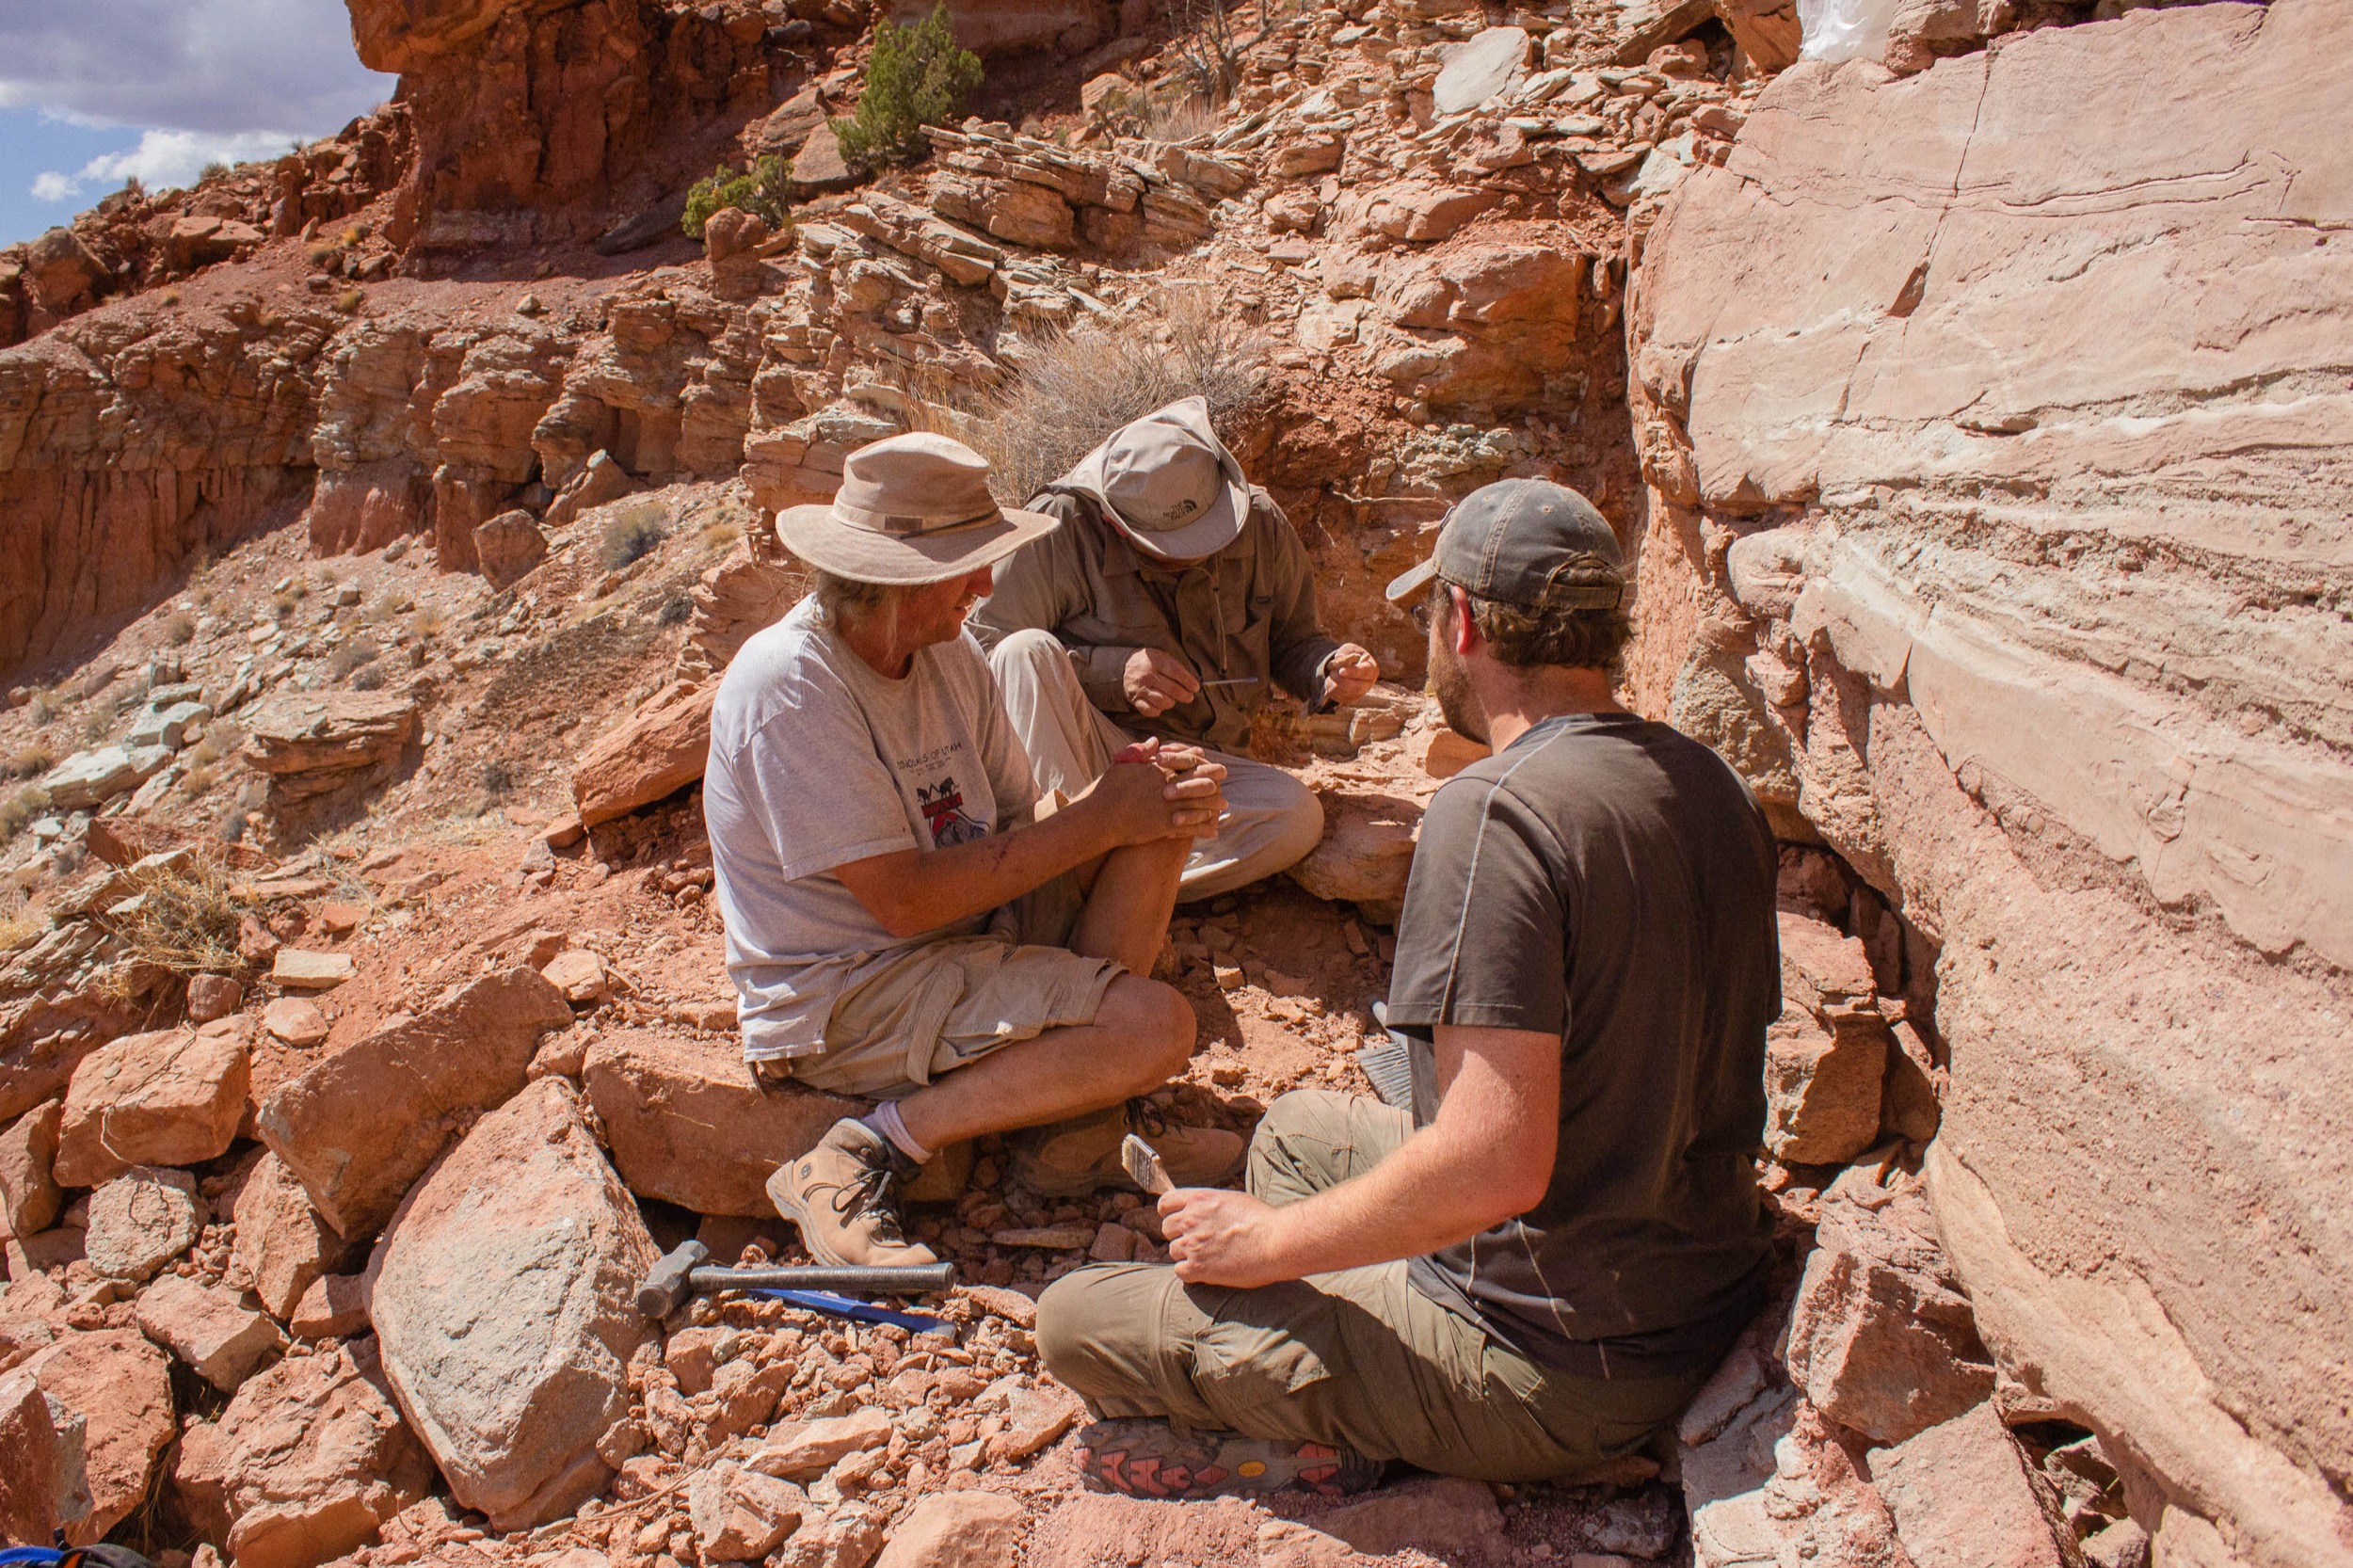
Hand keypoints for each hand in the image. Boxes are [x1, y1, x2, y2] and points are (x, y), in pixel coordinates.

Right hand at [1083, 738, 1226, 844]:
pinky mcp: (1166, 826)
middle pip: (1198, 779)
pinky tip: (1213, 829)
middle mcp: (1167, 786)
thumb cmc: (1108, 790)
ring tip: (1223, 805)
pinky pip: (1191, 826)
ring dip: (1213, 804)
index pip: (1185, 760)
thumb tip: (1155, 741)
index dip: (1198, 759)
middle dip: (1214, 778)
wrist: (1101, 816)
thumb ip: (1140, 752)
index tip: (1207, 758)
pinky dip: (1204, 827)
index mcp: (1158, 770)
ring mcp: (1168, 807)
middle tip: (1225, 777)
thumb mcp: (1123, 764)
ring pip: (1199, 804)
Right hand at [1123, 647, 1200, 718]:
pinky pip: (1149, 710)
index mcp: (1156, 662)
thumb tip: (1193, 683)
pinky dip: (1157, 710)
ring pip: (1162, 701)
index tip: (1196, 687)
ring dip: (1171, 702)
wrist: (1126, 665)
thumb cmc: (1150, 662)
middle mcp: (1147, 675)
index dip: (1189, 682)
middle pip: (1172, 689)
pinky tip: (1160, 705)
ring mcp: (1140, 688)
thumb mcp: (1162, 657)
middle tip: (1188, 697)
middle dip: (1184, 695)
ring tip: (1173, 700)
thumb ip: (1176, 668)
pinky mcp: (1135, 699)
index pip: (1176, 673)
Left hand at [1161, 1187, 1295, 1286]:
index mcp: (1199, 1199)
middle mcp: (1190, 1219)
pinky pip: (1180, 1272)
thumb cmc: (1262, 1220)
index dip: (1169, 1213)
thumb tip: (1202, 1210)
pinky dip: (1191, 1273)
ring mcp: (1192, 1243)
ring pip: (1173, 1251)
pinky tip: (1208, 1271)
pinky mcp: (1197, 1267)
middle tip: (1199, 1242)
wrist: (1275, 1241)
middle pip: (1167, 1229)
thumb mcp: (1232, 1199)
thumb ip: (1210, 1204)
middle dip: (1180, 1235)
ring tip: (1209, 1257)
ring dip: (1187, 1255)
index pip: (1165, 1203)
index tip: (1178, 1221)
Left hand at [1320, 645, 1380, 707]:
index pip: (1364, 672)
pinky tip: (1333, 681)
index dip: (1352, 672)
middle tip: (1332, 669)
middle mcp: (1368, 684)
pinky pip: (1336, 696)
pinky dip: (1330, 687)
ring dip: (1333, 681)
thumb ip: (1344, 653)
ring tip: (1334, 673)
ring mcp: (1359, 694)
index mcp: (1371, 669)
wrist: (1348, 666)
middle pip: (1353, 686)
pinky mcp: (1349, 699)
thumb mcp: (1348, 649)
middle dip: (1338, 678)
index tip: (1341, 671)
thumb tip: (1339, 660)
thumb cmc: (1350, 655)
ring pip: (1342, 691)